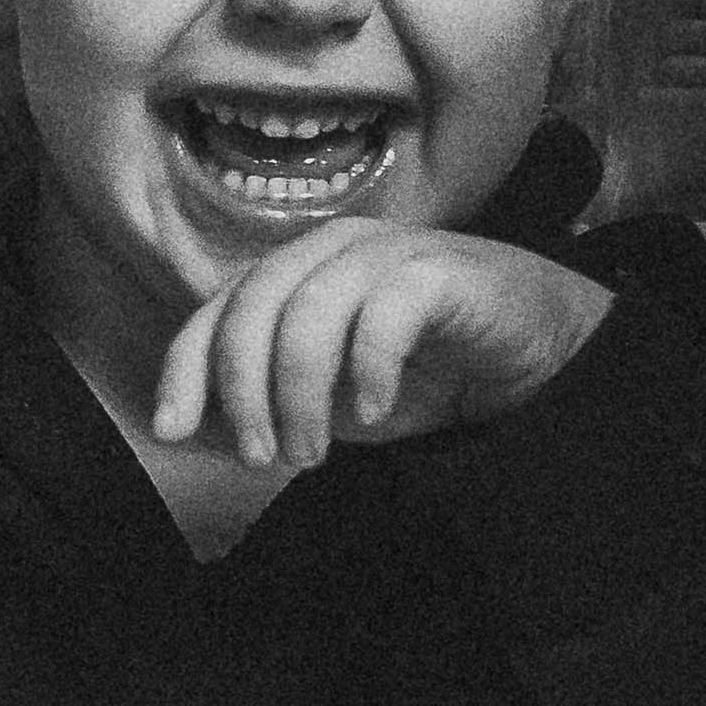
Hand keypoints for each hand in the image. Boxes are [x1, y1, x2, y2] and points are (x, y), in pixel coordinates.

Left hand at [150, 222, 611, 472]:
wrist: (532, 353)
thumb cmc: (427, 373)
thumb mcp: (333, 401)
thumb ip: (273, 402)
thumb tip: (198, 429)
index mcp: (298, 271)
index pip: (220, 309)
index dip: (187, 367)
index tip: (173, 428)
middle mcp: (334, 249)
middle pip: (254, 307)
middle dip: (246, 391)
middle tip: (266, 457)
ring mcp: (388, 252)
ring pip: (310, 311)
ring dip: (301, 393)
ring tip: (313, 451)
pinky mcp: (442, 270)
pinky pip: (384, 313)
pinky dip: (368, 369)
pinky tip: (375, 412)